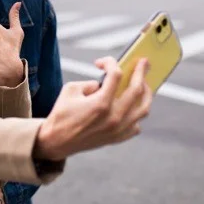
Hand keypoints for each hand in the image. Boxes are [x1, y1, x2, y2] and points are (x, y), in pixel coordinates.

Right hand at [33, 56, 151, 160]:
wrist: (56, 142)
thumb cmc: (61, 114)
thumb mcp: (71, 90)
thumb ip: (91, 83)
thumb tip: (104, 83)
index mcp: (101, 103)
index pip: (115, 75)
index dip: (110, 63)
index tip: (103, 62)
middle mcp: (113, 117)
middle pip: (136, 89)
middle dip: (141, 72)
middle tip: (144, 62)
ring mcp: (118, 130)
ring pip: (143, 109)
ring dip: (146, 93)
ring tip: (144, 84)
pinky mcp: (117, 138)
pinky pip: (136, 125)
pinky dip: (136, 114)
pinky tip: (132, 107)